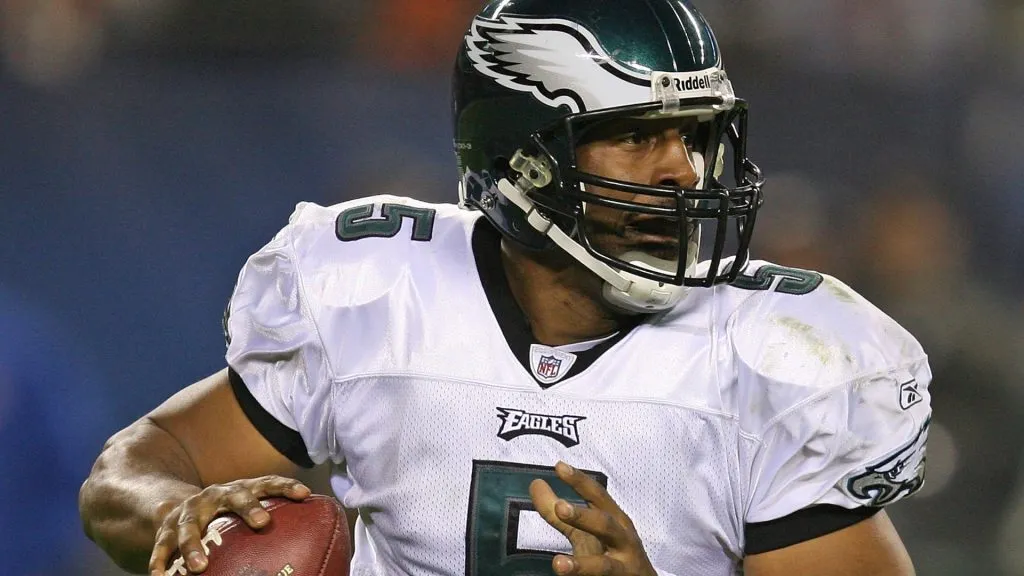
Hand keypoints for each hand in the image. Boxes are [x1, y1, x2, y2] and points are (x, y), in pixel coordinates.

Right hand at [148, 475, 310, 575]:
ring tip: (200, 567)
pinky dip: (160, 561)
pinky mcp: (165, 531)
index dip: (286, 486)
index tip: (305, 494)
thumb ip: (268, 518)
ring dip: (193, 546)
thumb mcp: (243, 510)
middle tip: (264, 523)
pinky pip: (161, 547)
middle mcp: (213, 496)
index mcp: (236, 490)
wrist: (173, 506)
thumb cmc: (222, 515)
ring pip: (190, 527)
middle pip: (233, 496)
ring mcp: (188, 513)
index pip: (265, 483)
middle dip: (249, 507)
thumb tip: (317, 538)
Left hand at [530, 462, 656, 575]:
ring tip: (558, 564)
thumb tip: (535, 484)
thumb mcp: (588, 530)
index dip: (580, 481)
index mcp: (616, 520)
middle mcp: (624, 541)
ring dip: (582, 565)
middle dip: (584, 517)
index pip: (598, 496)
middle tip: (561, 508)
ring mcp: (624, 567)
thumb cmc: (613, 552)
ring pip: (605, 566)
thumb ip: (559, 512)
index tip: (560, 467)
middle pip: (605, 525)